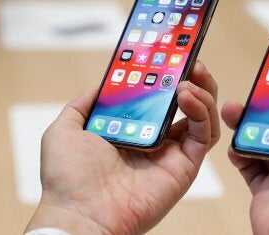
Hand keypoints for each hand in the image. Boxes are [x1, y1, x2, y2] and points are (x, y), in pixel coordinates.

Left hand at [25, 61, 219, 233]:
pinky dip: (201, 111)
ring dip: (202, 91)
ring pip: (201, 117)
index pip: (157, 98)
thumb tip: (104, 84)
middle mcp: (155, 141)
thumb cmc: (67, 177)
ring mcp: (171, 154)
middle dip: (193, 78)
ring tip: (190, 76)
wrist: (79, 213)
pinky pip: (203, 135)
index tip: (169, 54)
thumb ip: (85, 103)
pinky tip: (187, 95)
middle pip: (186, 104)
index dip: (166, 76)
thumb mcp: (65, 128)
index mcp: (131, 131)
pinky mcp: (185, 167)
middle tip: (191, 58)